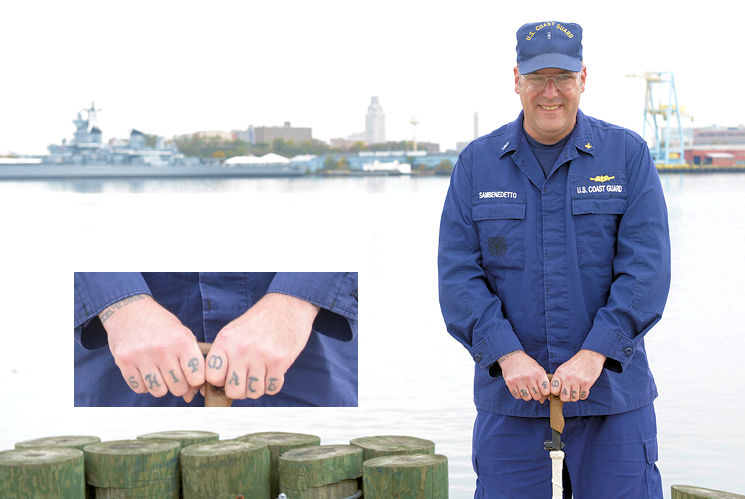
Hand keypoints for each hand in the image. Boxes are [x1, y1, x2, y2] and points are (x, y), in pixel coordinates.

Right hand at [100, 295, 204, 401]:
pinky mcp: (124, 362)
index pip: (196, 377)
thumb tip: (195, 391)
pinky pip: (140, 388)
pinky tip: (145, 371)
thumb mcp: (183, 334)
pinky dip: (144, 384)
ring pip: (159, 392)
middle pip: (178, 388)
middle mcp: (163, 349)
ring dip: (160, 386)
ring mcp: (142, 356)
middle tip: (173, 375)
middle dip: (178, 385)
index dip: (195, 381)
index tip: (190, 376)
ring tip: (159, 372)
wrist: (130, 311)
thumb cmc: (161, 326)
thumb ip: (192, 359)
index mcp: (182, 341)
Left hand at [205, 293, 319, 399]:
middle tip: (247, 378)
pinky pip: (272, 388)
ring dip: (258, 387)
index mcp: (225, 341)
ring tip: (261, 373)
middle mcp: (241, 349)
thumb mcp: (233, 332)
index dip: (221, 381)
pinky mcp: (279, 360)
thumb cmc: (258, 323)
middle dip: (241, 389)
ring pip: (254, 392)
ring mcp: (261, 355)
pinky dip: (273, 384)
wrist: (287, 306)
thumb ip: (222, 357)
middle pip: (233, 391)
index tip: (228, 377)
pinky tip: (273, 372)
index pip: (213, 377)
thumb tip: (209, 389)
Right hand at [498, 350, 550, 403]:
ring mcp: (519, 380)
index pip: (546, 391)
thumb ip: (543, 384)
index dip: (544, 392)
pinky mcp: (510, 382)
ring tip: (526, 388)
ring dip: (527, 395)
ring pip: (527, 398)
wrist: (512, 358)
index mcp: (538, 373)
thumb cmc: (528, 366)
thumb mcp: (539, 370)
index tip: (542, 389)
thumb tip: (543, 401)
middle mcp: (529, 376)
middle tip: (533, 388)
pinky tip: (519, 387)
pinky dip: (519, 394)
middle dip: (536, 395)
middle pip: (537, 396)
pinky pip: (517, 396)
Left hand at [551, 349, 604, 401]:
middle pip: (564, 397)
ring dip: (575, 396)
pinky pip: (583, 396)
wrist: (589, 357)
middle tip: (569, 393)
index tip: (560, 391)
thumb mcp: (563, 369)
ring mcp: (577, 380)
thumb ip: (558, 380)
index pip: (553, 390)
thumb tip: (551, 396)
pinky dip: (583, 395)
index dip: (556, 393)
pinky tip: (583, 389)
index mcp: (560, 373)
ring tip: (576, 390)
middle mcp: (567, 377)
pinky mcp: (586, 383)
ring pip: (574, 398)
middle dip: (567, 398)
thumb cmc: (575, 364)